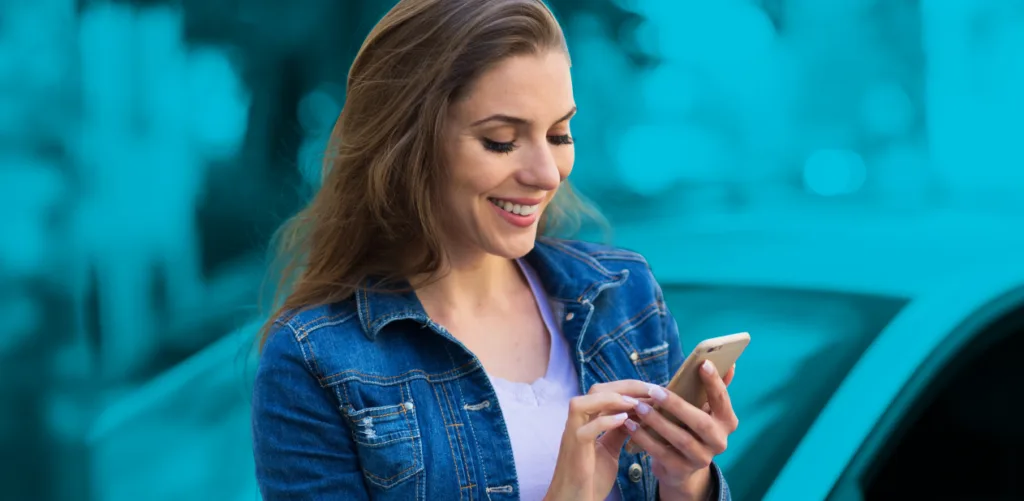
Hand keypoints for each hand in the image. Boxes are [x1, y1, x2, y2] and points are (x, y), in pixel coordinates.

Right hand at [544, 382, 644, 500]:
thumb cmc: (590, 479)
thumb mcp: (609, 451)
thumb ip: (618, 432)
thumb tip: (635, 415)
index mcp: (585, 422)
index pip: (605, 392)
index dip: (629, 387)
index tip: (653, 390)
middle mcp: (576, 424)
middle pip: (595, 390)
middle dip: (625, 387)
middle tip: (650, 391)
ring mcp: (572, 435)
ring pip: (582, 404)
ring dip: (611, 399)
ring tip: (636, 403)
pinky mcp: (573, 450)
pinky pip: (585, 429)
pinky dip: (604, 421)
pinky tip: (624, 420)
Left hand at [625, 362, 738, 498]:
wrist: (681, 469)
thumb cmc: (690, 428)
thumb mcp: (702, 410)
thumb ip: (713, 389)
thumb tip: (730, 364)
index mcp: (727, 422)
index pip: (722, 400)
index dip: (714, 383)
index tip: (703, 364)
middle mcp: (719, 442)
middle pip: (701, 423)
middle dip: (677, 405)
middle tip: (654, 390)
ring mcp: (701, 459)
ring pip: (680, 439)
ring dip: (657, 421)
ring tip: (638, 406)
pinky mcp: (681, 470)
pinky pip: (661, 453)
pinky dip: (644, 438)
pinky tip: (630, 425)